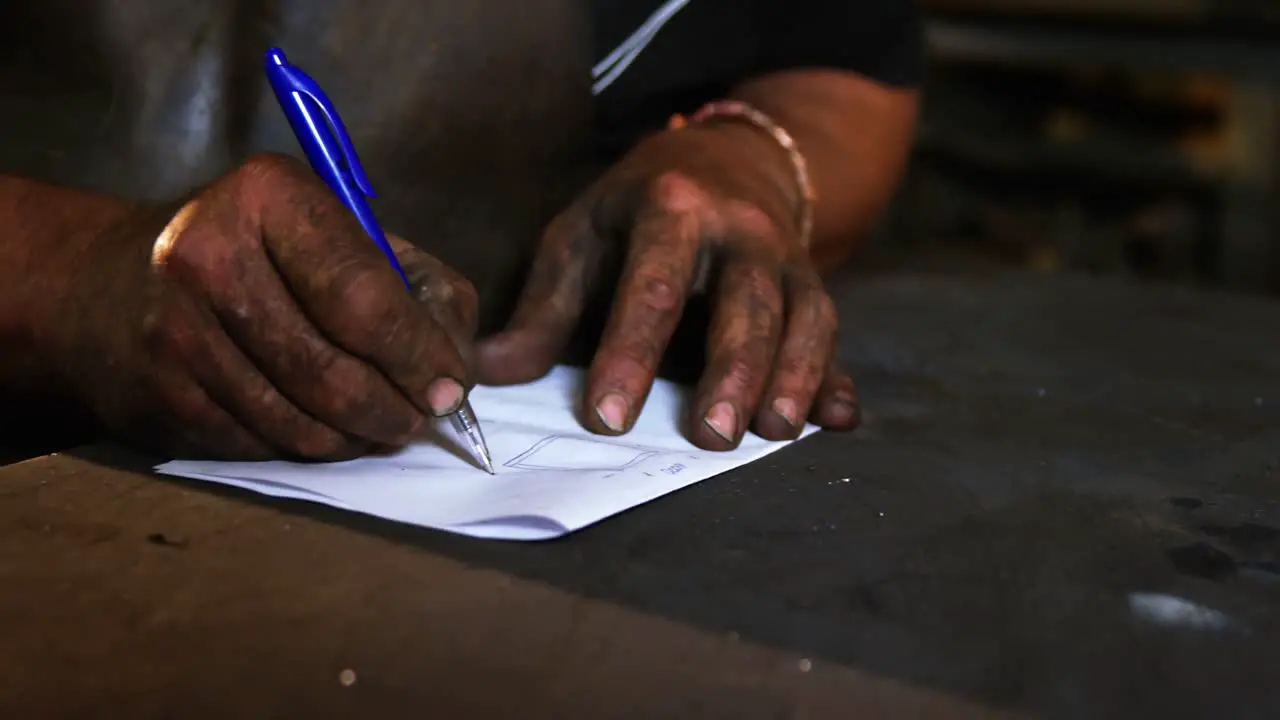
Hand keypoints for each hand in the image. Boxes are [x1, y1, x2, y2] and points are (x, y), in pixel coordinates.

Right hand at [44, 154, 476, 459]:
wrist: (113, 289)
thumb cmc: (263, 257)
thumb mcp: (344, 234)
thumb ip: (420, 288)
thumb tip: (453, 373)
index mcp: (270, 196)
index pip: (363, 297)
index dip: (419, 354)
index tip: (449, 385)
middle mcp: (210, 256)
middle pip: (336, 373)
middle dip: (397, 410)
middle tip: (420, 418)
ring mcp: (176, 332)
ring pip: (303, 424)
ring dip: (358, 439)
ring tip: (379, 426)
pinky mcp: (160, 397)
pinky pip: (263, 448)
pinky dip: (308, 449)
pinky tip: (321, 428)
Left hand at [477, 123, 857, 448]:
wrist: (723, 162)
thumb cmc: (635, 214)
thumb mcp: (581, 239)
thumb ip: (543, 310)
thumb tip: (485, 373)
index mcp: (671, 209)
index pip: (653, 285)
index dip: (631, 353)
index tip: (608, 417)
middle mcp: (740, 230)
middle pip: (744, 302)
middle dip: (733, 369)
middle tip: (711, 436)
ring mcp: (786, 258)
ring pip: (803, 317)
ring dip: (794, 377)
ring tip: (774, 434)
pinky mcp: (813, 287)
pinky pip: (833, 334)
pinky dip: (839, 378)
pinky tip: (839, 420)